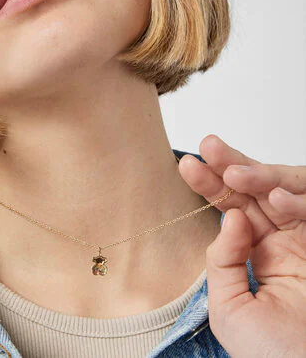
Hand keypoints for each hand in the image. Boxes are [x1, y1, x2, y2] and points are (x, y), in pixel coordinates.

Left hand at [178, 134, 305, 357]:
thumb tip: (229, 216)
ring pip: (281, 195)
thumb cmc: (268, 354)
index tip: (187, 163)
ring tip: (234, 173)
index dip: (209, 185)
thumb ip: (222, 260)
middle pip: (252, 192)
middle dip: (229, 166)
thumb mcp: (228, 306)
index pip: (229, 208)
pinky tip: (274, 198)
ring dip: (258, 177)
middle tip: (207, 146)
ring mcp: (303, 241)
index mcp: (253, 252)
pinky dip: (295, 203)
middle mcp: (279, 242)